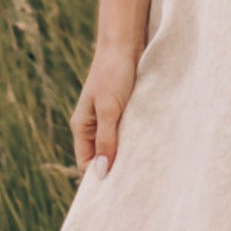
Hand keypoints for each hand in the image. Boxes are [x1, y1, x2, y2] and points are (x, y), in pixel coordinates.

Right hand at [69, 42, 140, 178]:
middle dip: (115, 166)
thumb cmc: (113, 72)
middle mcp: (94, 124)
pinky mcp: (125, 107)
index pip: (86, 162)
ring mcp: (110, 116)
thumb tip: (101, 172)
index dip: (99, 175)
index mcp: (83, 126)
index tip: (116, 188)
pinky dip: (135, 137)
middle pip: (102, 155)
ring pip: (117, 143)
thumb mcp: (109, 108)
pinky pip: (128, 130)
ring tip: (142, 163)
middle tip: (134, 179)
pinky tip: (147, 144)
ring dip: (127, 151)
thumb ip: (106, 139)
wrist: (126, 41)